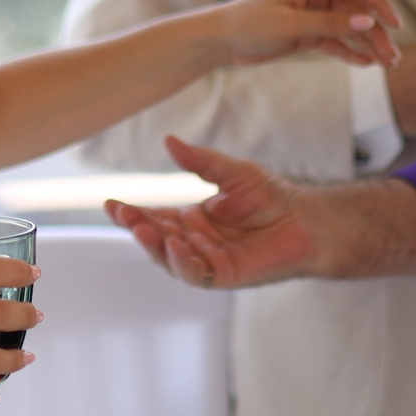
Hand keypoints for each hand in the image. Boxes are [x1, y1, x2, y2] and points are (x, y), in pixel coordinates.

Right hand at [104, 136, 317, 289]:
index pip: (154, 217)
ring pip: (170, 258)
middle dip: (137, 227)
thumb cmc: (271, 197)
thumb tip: (169, 141)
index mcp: (191, 219)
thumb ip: (200, 162)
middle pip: (157, 238)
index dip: (132, 213)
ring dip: (154, 246)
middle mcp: (194, 242)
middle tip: (122, 213)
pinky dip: (183, 263)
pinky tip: (177, 247)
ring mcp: (208, 260)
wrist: (306, 220)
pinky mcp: (225, 275)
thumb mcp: (232, 173)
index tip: (110, 202)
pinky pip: (197, 273)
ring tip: (142, 229)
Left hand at [210, 0, 402, 67]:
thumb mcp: (292, 25)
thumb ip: (331, 24)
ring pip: (349, 29)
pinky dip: (351, 52)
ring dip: (368, 45)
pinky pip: (336, 42)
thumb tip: (369, 22)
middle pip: (358, 11)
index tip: (395, 26)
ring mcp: (313, 15)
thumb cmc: (250, 25)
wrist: (221, 41)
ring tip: (386, 64)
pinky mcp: (307, 34)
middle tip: (392, 57)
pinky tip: (366, 64)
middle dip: (377, 33)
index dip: (380, 4)